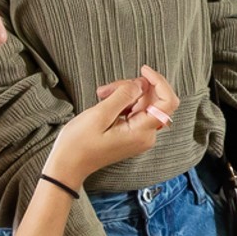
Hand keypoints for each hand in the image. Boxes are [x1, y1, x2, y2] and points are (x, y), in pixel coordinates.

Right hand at [44, 66, 178, 190]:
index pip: (168, 102)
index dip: (159, 82)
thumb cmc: (79, 144)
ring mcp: (140, 135)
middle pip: (152, 99)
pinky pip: (134, 110)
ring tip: (102, 95)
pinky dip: (121, 102)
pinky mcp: (132, 134)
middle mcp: (146, 135)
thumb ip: (123, 96)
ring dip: (124, 93)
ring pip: (142, 102)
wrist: (68, 165)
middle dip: (132, 87)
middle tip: (107, 89)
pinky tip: (105, 101)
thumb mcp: (100, 115)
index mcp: (142, 132)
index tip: (143, 70)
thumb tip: (141, 84)